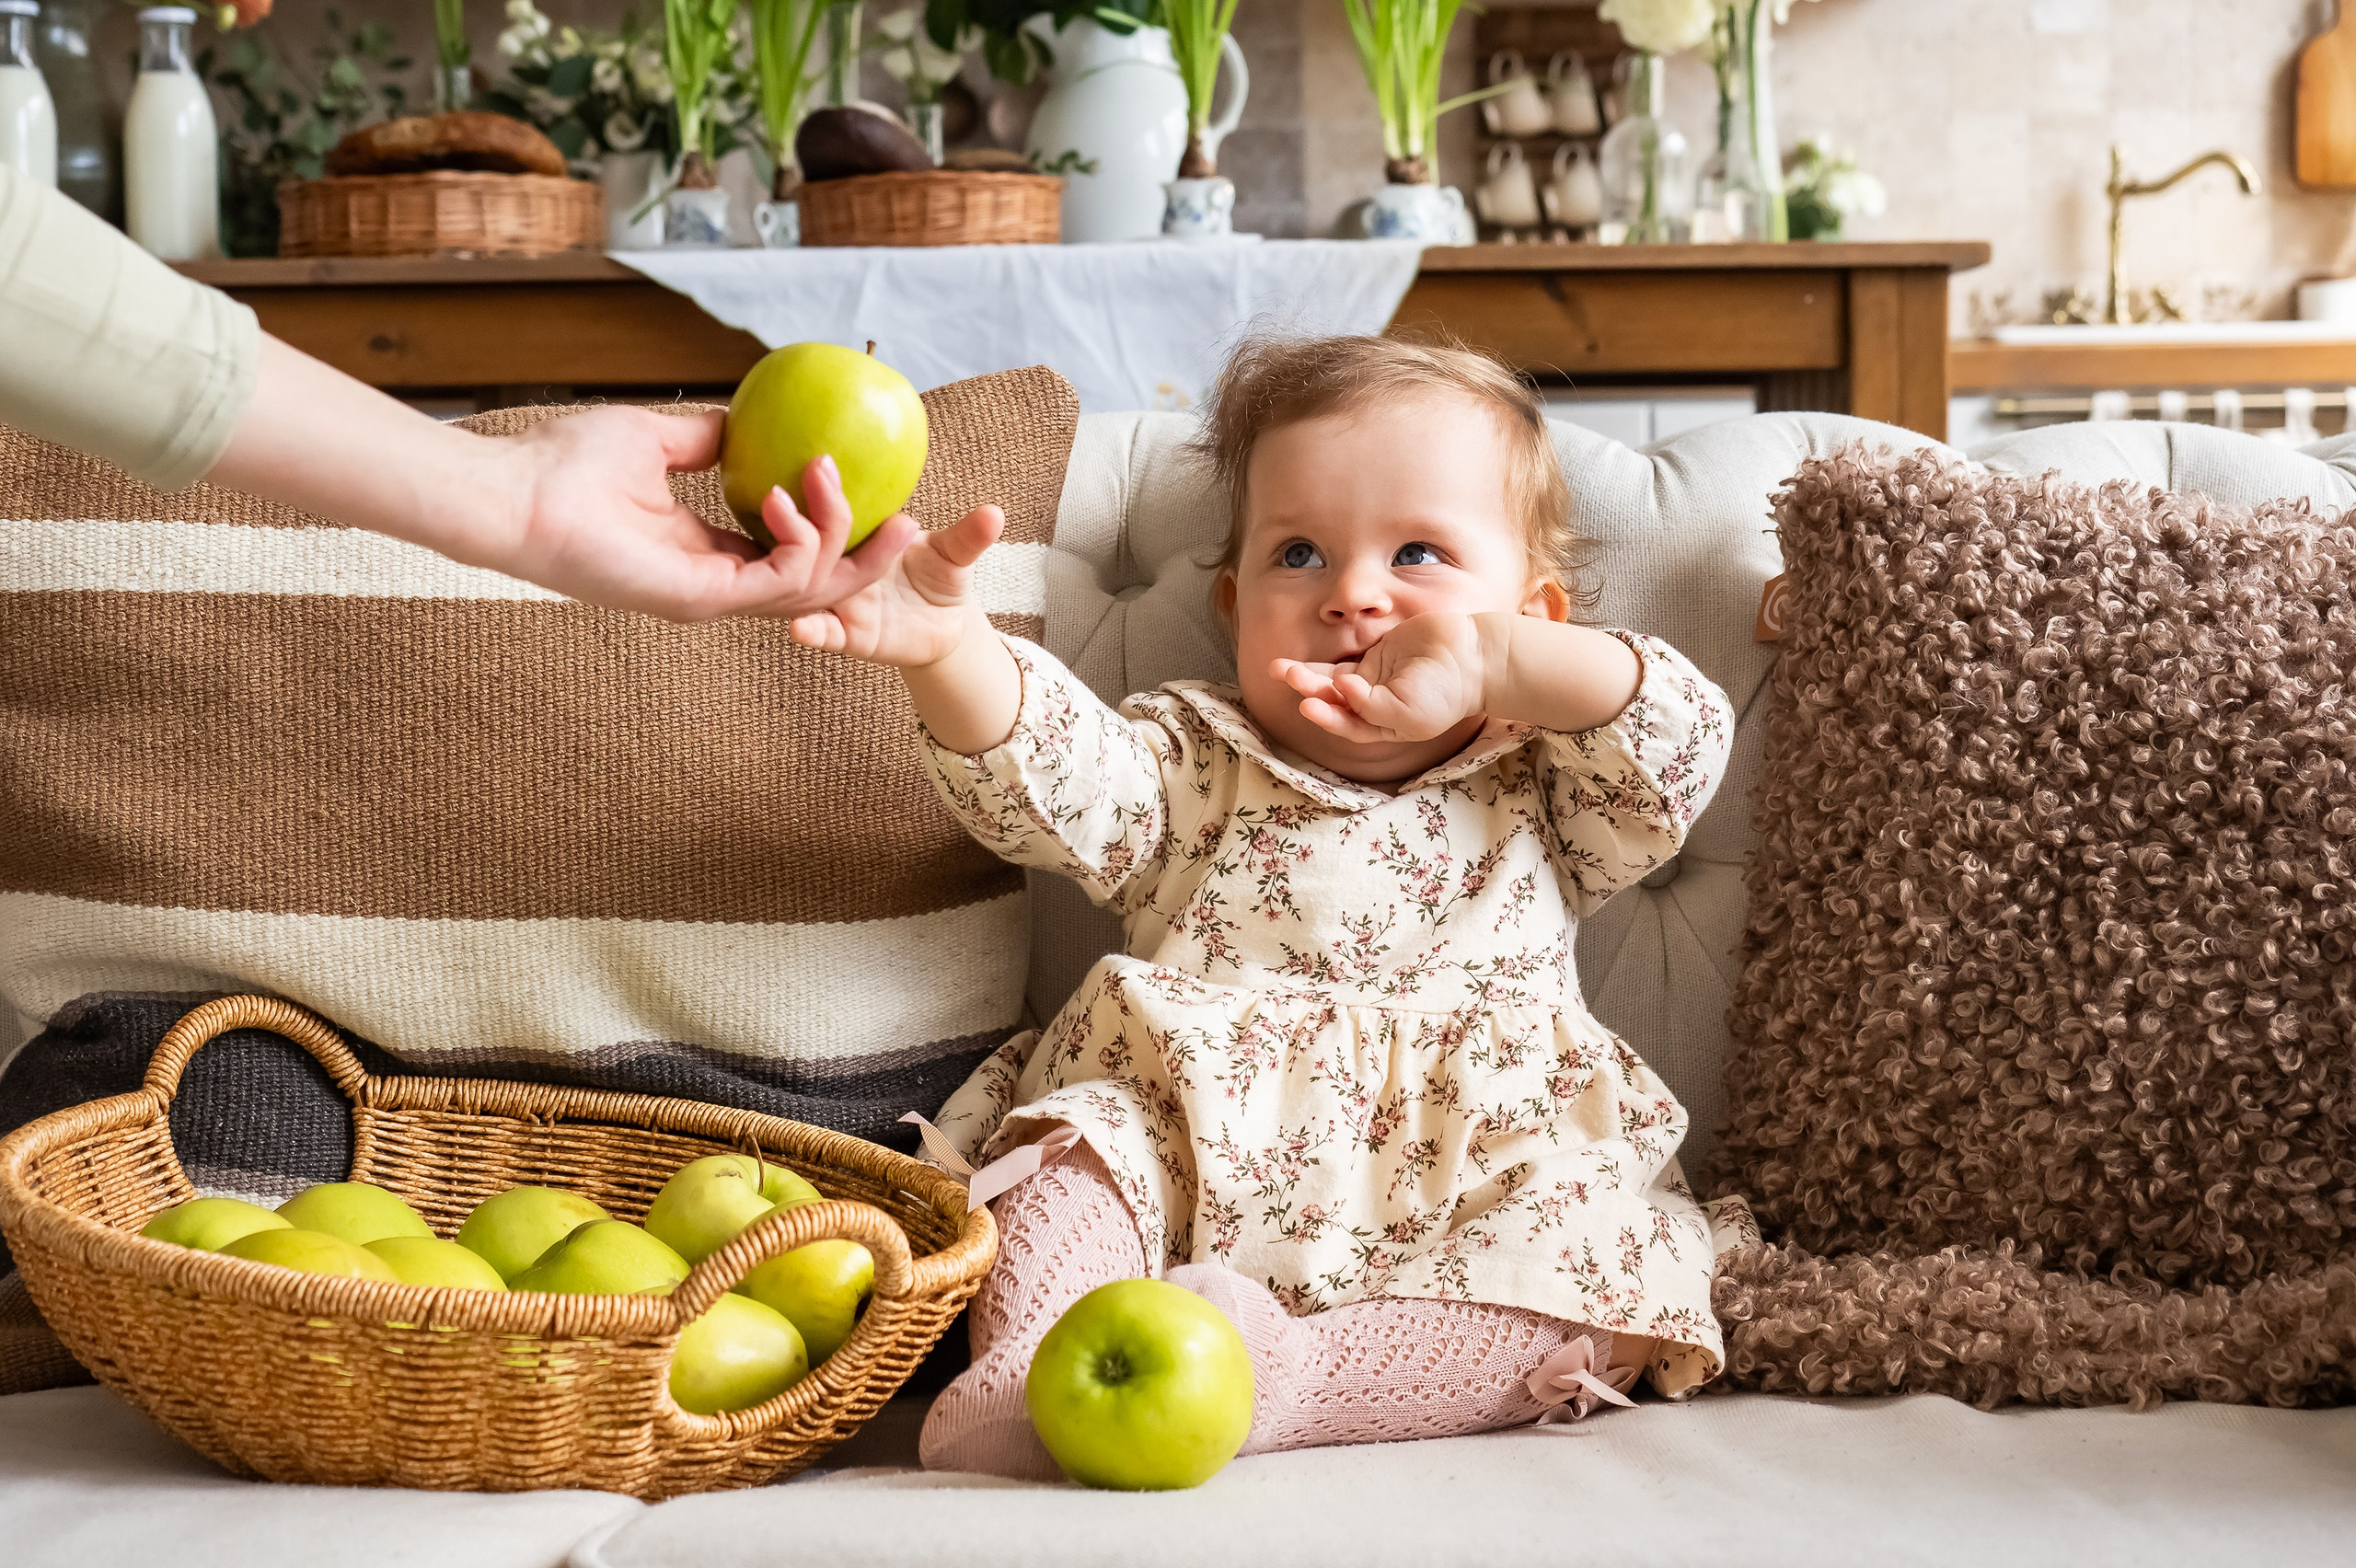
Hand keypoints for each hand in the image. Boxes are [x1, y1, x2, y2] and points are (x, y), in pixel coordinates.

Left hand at [489, 406, 918, 622]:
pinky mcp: (699, 599)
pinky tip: (794, 495)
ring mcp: (709, 599)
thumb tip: (749, 420)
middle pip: (817, 589)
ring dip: (845, 540)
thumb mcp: (655, 436)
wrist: (513, 491)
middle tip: (908, 520)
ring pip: (811, 591)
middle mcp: (714, 585)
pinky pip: (779, 581)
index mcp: (705, 555)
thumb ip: (708, 438)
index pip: (791, 560)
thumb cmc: (564, 464)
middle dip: (870, 560)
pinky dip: (802, 540)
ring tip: (848, 487)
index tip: (874, 495)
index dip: (838, 535)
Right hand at [783, 461, 1004, 668]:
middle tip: (781, 498)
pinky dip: (812, 631)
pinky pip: (825, 633)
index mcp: (862, 535)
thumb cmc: (940, 577)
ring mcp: (841, 599)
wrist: (943, 626)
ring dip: (790, 577)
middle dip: (797, 523)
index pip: (836, 511)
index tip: (817, 464)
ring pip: (807, 588)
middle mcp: (843, 563)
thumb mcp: (954, 556)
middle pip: (815, 544)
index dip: (825, 490)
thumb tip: (995, 513)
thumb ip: (968, 536)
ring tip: (779, 564)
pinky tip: (799, 630)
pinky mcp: (848, 636)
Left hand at [1273, 612, 1491, 743]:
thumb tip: (1341, 686)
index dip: (1327, 717)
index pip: (1348, 726)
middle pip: (1334, 702)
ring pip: (1333, 681)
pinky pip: (1344, 661)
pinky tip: (1304, 661)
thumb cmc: (1446, 692)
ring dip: (1308, 676)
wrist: (1473, 656)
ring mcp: (1373, 681)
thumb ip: (1373, 707)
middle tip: (1286, 675)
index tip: (1308, 705)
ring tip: (1281, 668)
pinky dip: (1326, 663)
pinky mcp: (1376, 657)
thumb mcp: (1411, 712)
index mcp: (1384, 729)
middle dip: (1309, 690)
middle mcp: (1374, 708)